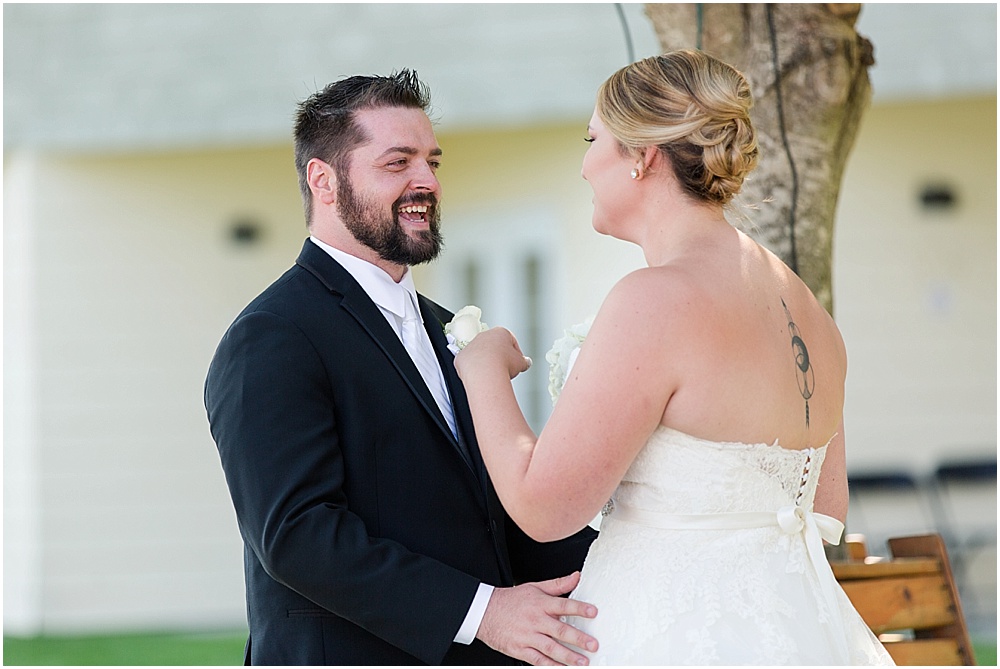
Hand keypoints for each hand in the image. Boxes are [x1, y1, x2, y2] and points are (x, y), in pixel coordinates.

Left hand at [456, 327, 531, 380]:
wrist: (485, 373)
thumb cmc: (503, 364)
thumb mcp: (521, 363)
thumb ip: (524, 361)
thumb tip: (526, 362)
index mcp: (500, 332)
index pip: (510, 341)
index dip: (515, 354)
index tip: (516, 364)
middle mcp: (484, 336)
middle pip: (493, 347)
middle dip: (499, 357)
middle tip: (505, 369)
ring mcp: (471, 345)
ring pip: (480, 355)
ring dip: (486, 364)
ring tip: (493, 375)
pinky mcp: (461, 357)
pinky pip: (469, 364)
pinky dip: (474, 370)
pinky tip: (481, 377)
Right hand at [476, 572, 597, 665]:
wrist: (485, 611)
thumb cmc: (512, 600)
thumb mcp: (535, 587)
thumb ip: (558, 584)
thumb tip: (577, 576)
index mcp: (541, 603)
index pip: (563, 605)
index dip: (579, 608)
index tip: (593, 612)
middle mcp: (535, 620)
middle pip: (559, 629)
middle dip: (578, 638)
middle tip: (593, 645)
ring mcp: (527, 636)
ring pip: (550, 648)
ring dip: (568, 656)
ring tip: (582, 662)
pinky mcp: (520, 649)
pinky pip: (537, 660)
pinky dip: (550, 666)